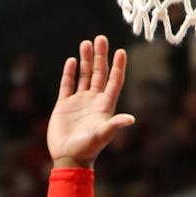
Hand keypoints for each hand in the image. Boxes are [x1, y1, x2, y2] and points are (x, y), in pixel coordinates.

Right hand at [47, 35, 134, 168]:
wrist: (68, 158)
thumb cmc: (88, 149)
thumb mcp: (103, 136)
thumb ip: (115, 125)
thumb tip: (131, 119)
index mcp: (105, 106)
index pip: (114, 81)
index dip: (118, 67)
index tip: (121, 51)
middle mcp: (93, 101)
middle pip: (99, 74)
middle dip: (100, 56)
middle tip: (101, 38)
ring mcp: (79, 102)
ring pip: (83, 76)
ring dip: (85, 60)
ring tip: (85, 43)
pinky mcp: (64, 105)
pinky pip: (67, 85)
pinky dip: (69, 73)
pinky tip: (71, 60)